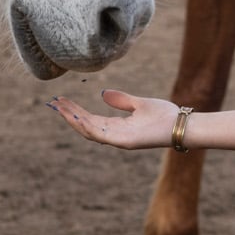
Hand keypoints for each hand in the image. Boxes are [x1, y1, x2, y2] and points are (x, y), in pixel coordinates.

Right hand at [49, 90, 180, 148]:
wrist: (181, 124)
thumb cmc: (165, 115)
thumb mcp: (140, 103)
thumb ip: (122, 100)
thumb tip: (103, 93)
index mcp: (118, 126)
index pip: (91, 119)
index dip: (75, 110)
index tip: (62, 100)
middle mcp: (116, 134)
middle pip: (86, 125)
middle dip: (69, 114)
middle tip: (53, 103)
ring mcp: (119, 139)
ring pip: (90, 131)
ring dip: (73, 119)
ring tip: (60, 108)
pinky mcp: (125, 141)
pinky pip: (101, 134)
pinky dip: (87, 126)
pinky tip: (76, 116)